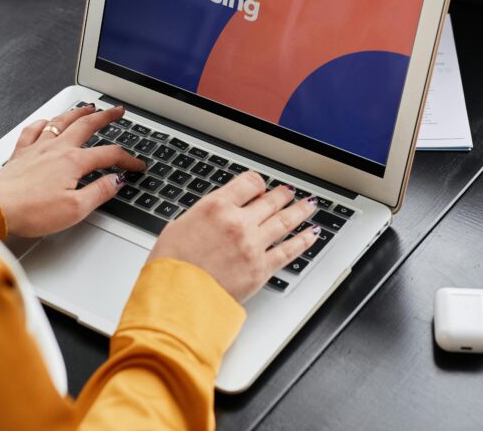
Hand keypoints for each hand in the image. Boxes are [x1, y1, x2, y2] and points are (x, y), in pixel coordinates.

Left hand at [0, 104, 145, 236]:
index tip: (137, 165)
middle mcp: (56, 149)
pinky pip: (33, 130)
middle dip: (105, 116)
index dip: (127, 160)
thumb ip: (99, 192)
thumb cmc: (31, 210)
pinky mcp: (20, 154)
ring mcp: (37, 148)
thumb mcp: (75, 209)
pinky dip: (44, 123)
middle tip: (117, 111)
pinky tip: (46, 122)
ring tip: (88, 107)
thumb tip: (117, 181)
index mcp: (73, 162)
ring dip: (78, 112)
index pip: (109, 155)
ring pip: (61, 122)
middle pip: (87, 126)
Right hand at [148, 172, 320, 301]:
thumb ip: (204, 216)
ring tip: (308, 205)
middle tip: (288, 193)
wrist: (177, 299)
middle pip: (270, 201)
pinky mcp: (261, 269)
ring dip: (299, 211)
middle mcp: (238, 222)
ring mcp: (253, 245)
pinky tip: (311, 234)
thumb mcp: (179, 227)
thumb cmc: (171, 267)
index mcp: (216, 207)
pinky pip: (289, 250)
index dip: (257, 184)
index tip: (260, 187)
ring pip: (285, 221)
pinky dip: (304, 240)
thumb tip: (215, 214)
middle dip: (282, 195)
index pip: (248, 184)